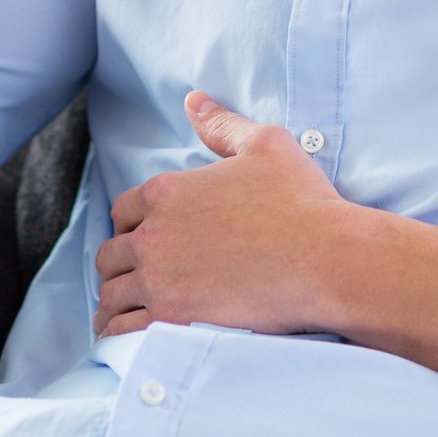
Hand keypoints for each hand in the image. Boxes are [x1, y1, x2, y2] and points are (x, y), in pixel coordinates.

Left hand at [93, 91, 356, 339]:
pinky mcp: (173, 320)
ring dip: (114, 300)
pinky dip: (117, 332)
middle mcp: (153, 235)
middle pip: (111, 253)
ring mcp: (159, 280)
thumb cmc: (301, 200)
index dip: (129, 223)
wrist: (326, 259)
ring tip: (120, 311)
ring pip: (112, 294)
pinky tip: (122, 335)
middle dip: (120, 262)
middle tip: (131, 275)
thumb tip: (194, 101)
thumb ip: (222, 124)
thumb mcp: (264, 144)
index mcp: (166, 192)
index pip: (122, 210)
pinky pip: (124, 330)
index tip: (141, 236)